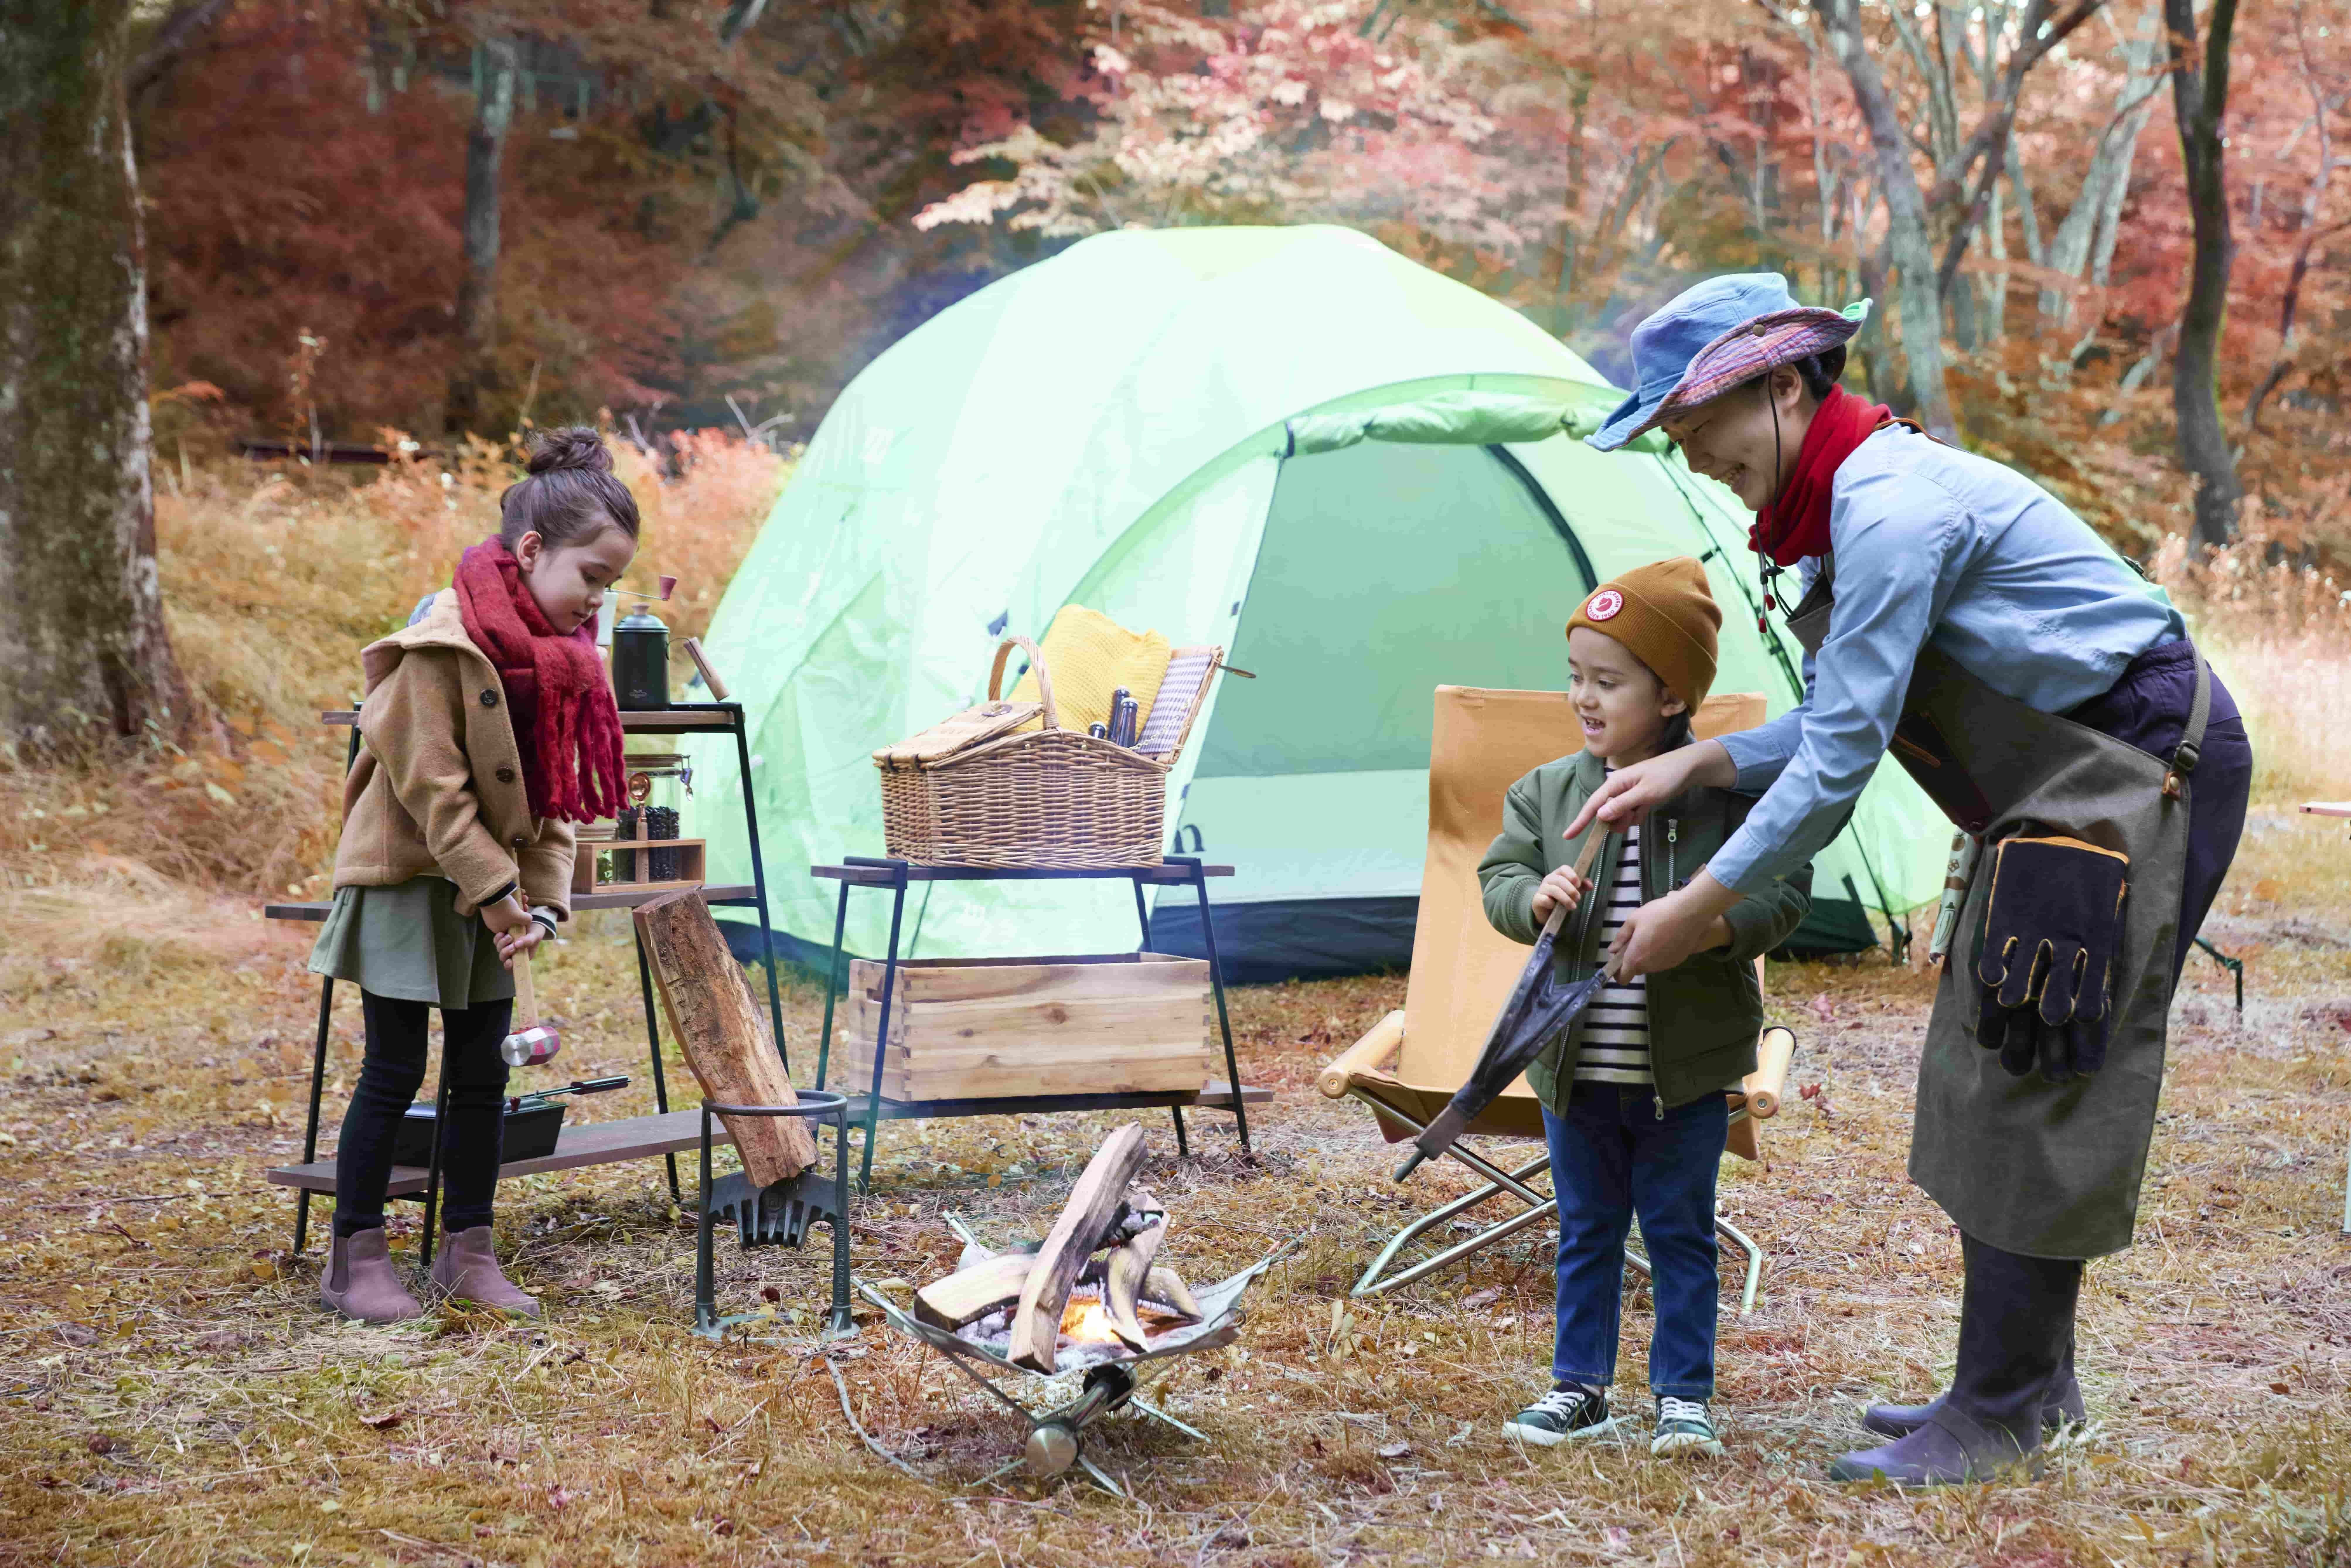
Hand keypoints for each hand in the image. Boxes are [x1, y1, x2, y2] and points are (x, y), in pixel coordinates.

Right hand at [480, 894, 531, 936]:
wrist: (491, 894)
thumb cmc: (505, 909)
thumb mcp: (519, 917)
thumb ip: (526, 920)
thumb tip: (528, 919)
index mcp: (498, 928)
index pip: (511, 928)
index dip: (520, 922)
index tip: (526, 916)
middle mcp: (493, 921)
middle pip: (511, 917)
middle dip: (521, 910)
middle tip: (526, 904)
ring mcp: (491, 911)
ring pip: (508, 908)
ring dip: (519, 902)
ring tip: (524, 896)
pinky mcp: (491, 902)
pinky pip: (503, 900)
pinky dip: (513, 896)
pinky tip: (520, 891)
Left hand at [494, 921, 546, 968]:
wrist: (532, 921)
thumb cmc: (536, 931)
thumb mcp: (536, 935)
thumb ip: (529, 940)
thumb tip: (517, 945)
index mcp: (522, 956)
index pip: (513, 966)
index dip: (509, 966)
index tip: (509, 961)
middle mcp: (514, 953)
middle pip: (504, 958)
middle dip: (506, 953)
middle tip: (512, 946)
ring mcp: (507, 946)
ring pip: (499, 950)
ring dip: (502, 944)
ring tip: (509, 936)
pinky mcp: (503, 938)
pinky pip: (496, 941)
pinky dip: (497, 938)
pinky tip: (502, 933)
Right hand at [1530, 867, 1586, 924]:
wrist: (1546, 911)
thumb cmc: (1560, 899)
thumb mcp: (1572, 891)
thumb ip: (1581, 887)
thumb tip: (1590, 885)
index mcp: (1558, 875)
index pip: (1564, 868)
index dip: (1572, 875)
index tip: (1578, 885)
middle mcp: (1549, 879)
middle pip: (1560, 880)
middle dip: (1571, 890)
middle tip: (1577, 899)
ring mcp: (1542, 889)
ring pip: (1554, 890)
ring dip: (1565, 899)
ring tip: (1572, 907)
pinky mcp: (1537, 899)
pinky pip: (1545, 900)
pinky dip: (1551, 904)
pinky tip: (1555, 908)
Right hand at [1561, 739, 1735, 840]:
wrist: (1687, 768)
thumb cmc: (1667, 776)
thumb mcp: (1645, 792)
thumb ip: (1622, 804)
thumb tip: (1600, 816)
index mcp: (1615, 783)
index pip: (1592, 805)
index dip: (1580, 821)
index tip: (1568, 835)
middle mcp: (1617, 789)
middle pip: (1604, 814)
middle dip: (1615, 820)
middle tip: (1634, 813)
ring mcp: (1627, 794)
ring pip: (1617, 816)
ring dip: (1627, 819)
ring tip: (1643, 808)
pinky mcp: (1636, 799)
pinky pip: (1629, 815)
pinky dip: (1636, 816)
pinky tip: (1647, 808)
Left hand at [1604, 875, 1738, 979]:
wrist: (1690, 913)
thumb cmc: (1658, 914)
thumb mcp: (1634, 920)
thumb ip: (1621, 937)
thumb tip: (1612, 950)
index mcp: (1635, 958)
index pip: (1622, 978)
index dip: (1618, 972)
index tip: (1619, 959)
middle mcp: (1650, 966)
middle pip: (1637, 969)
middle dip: (1634, 959)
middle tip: (1637, 940)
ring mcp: (1665, 965)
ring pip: (1651, 965)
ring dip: (1648, 955)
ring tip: (1654, 935)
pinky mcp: (1678, 961)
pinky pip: (1663, 961)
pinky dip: (1661, 953)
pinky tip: (1666, 937)